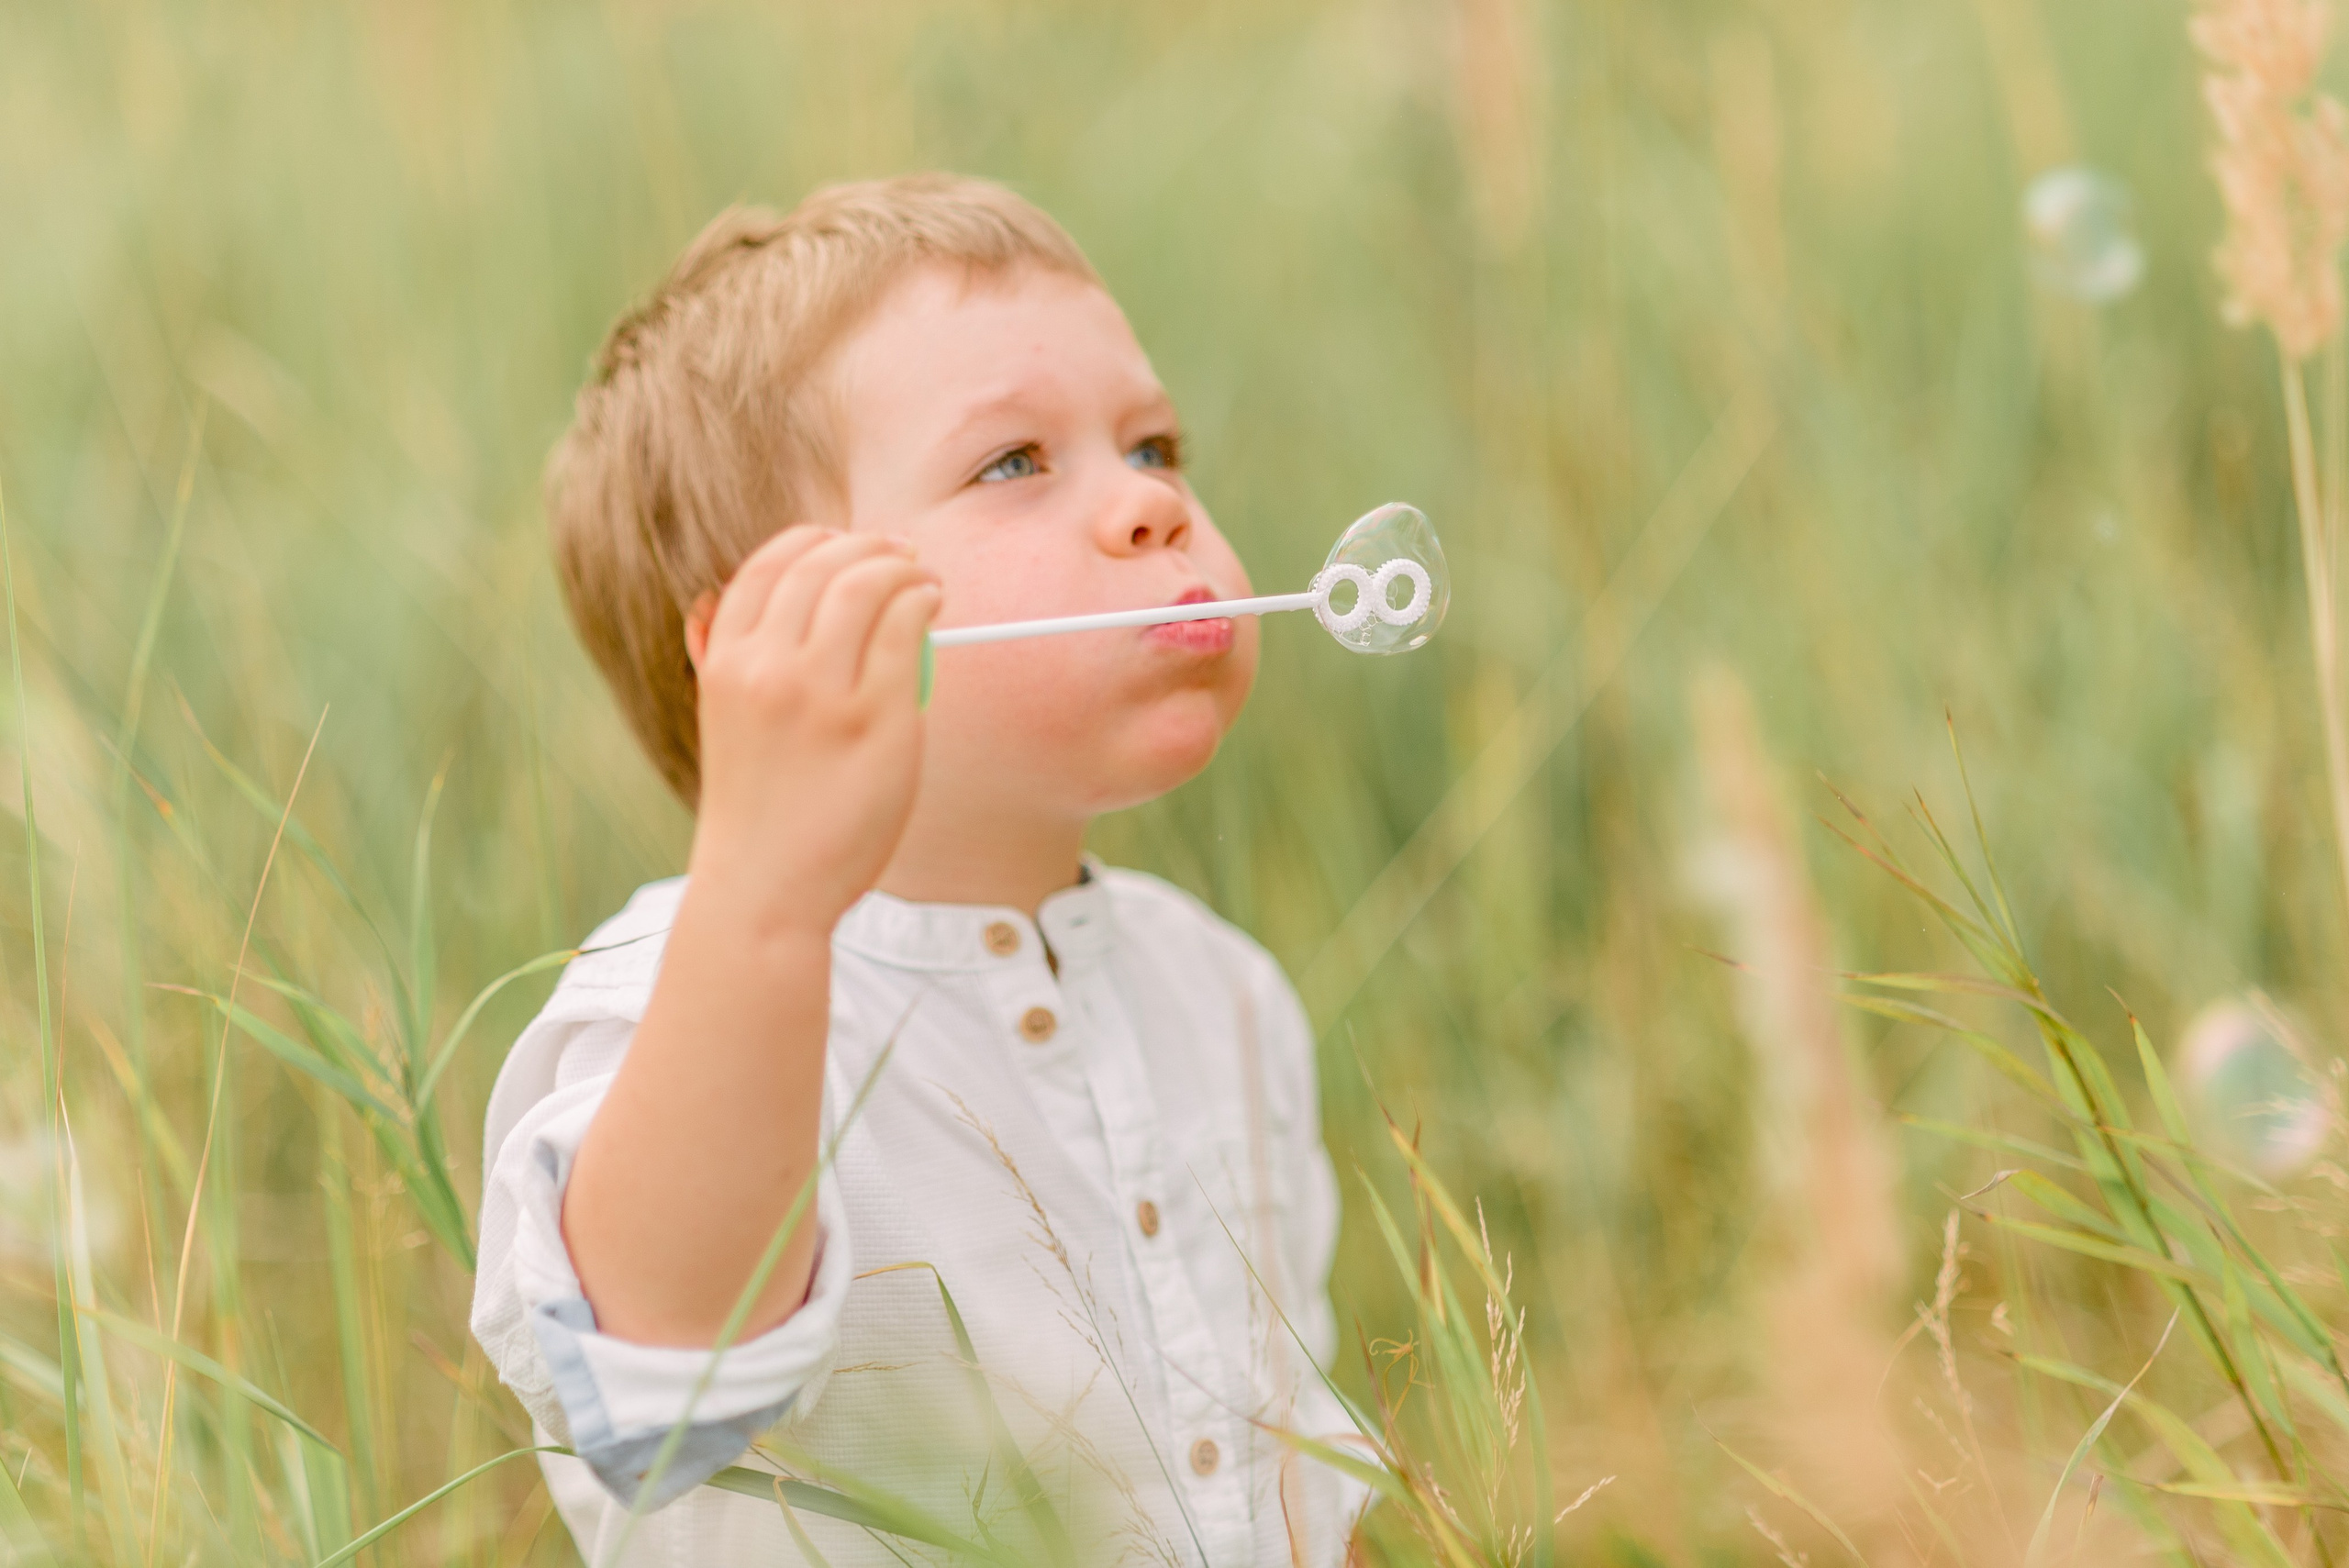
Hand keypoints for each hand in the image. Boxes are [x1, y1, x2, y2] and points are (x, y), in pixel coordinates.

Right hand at [684, 525, 939, 937]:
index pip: (763, 569)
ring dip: (901, 565)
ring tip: (924, 578)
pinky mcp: (872, 718)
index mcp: (723, 664)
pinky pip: (903, 630)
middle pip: (818, 565)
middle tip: (900, 552)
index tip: (842, 543)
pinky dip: (921, 601)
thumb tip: (750, 606)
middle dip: (865, 544)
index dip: (810, 542)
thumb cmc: (757, 814)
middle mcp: (765, 667)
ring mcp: (818, 692)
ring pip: (864, 584)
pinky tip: (933, 605)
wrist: (764, 891)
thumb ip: (737, 664)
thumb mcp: (726, 724)